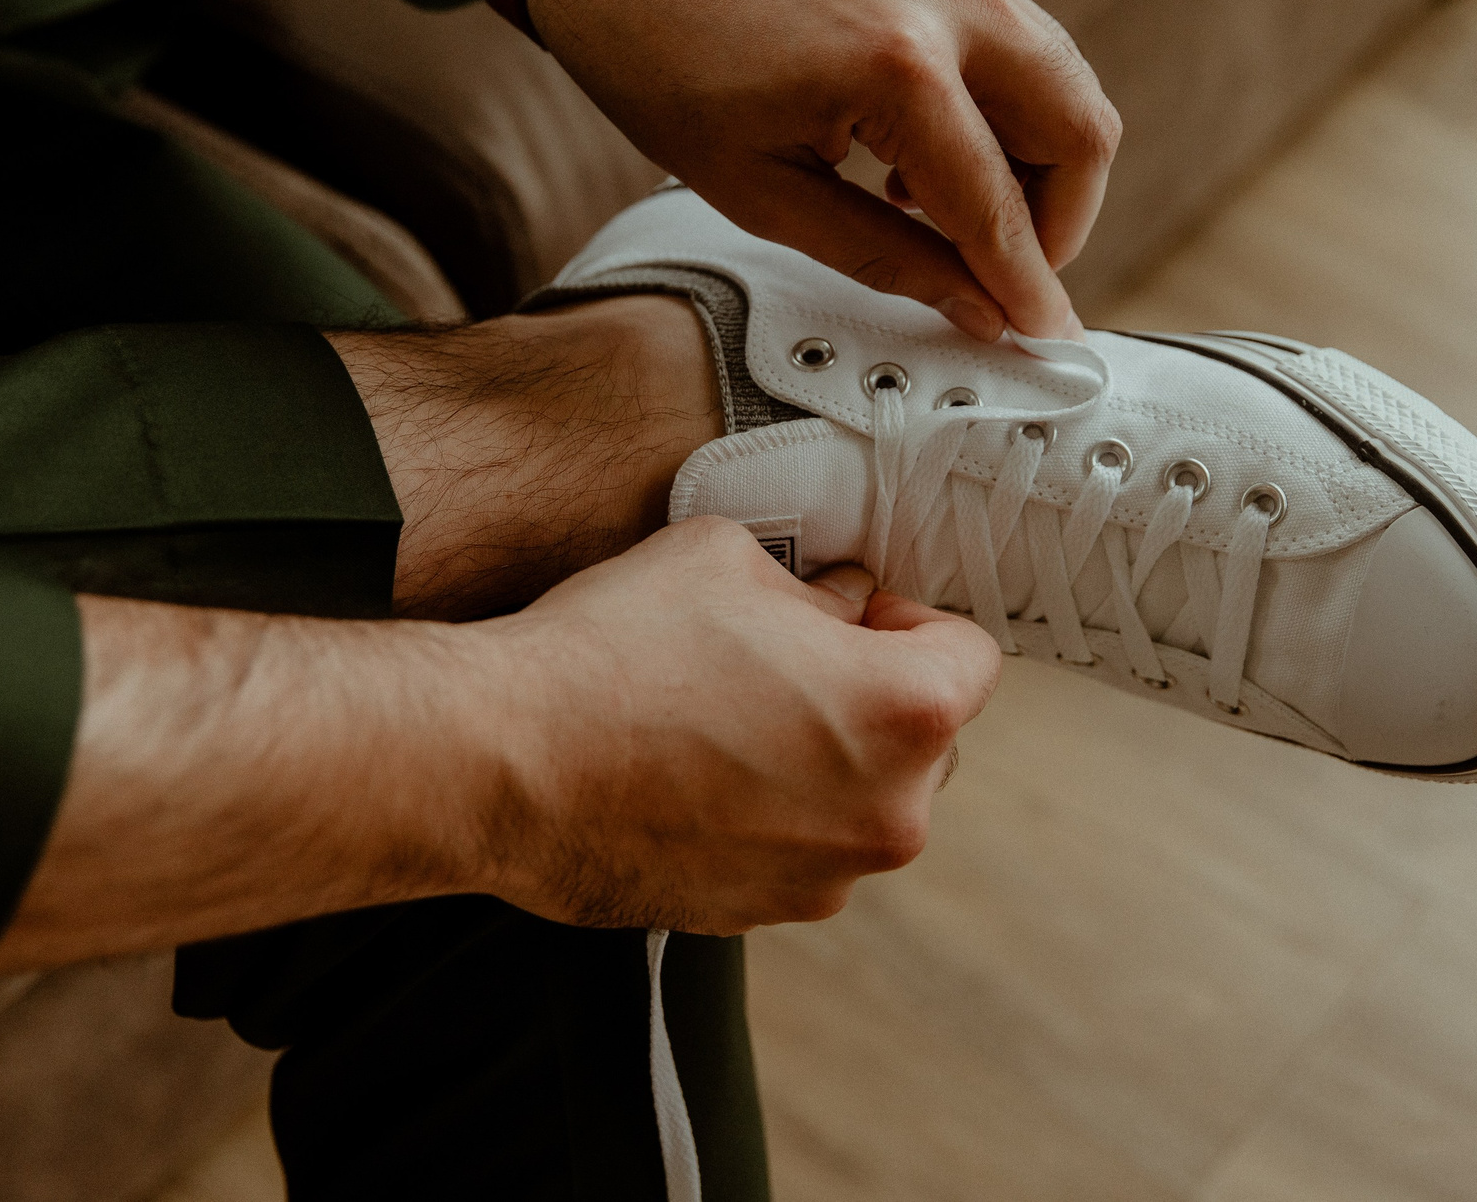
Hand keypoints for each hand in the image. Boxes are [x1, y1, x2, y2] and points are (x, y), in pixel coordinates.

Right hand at [472, 518, 999, 932]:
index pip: (973, 659)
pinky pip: (794, 851)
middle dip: (872, 697)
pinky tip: (688, 772)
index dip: (914, 622)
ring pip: (857, 804)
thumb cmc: (614, 651)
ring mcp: (822, 879)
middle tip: (784, 659)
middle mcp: (885, 815)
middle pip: (926, 743)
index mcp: (903, 716)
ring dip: (819, 762)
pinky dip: (765, 815)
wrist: (503, 762)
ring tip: (723, 716)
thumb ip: (811, 586)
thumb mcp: (727, 559)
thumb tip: (834, 607)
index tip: (855, 616)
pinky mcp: (756, 916)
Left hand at [530, 0, 1116, 341]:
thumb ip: (887, 256)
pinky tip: (923, 156)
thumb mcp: (762, 192)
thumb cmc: (662, 64)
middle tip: (1006, 275)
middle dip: (1061, 221)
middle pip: (1082, 128)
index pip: (998, 204)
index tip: (1045, 340)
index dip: (1027, 285)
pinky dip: (1006, 110)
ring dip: (1038, 164)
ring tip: (946, 216)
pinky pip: (1020, 42)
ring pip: (1064, 81)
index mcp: (897, 66)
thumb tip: (978, 308)